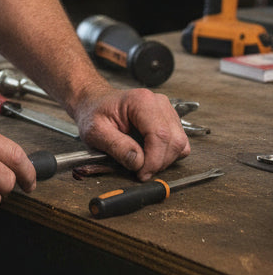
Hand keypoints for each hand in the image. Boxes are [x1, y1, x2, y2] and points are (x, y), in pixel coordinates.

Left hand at [72, 87, 190, 180]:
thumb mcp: (96, 132)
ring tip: (144, 163)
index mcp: (141, 101)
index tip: (141, 173)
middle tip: (141, 171)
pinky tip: (151, 155)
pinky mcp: (170, 120)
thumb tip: (139, 162)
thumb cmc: (94, 113)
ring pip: (180, 143)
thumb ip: (117, 147)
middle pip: (174, 140)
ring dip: (165, 160)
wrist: (94, 103)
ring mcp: (166, 110)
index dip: (154, 159)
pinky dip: (168, 155)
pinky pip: (180, 143)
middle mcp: (158, 103)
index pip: (160, 134)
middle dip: (159, 162)